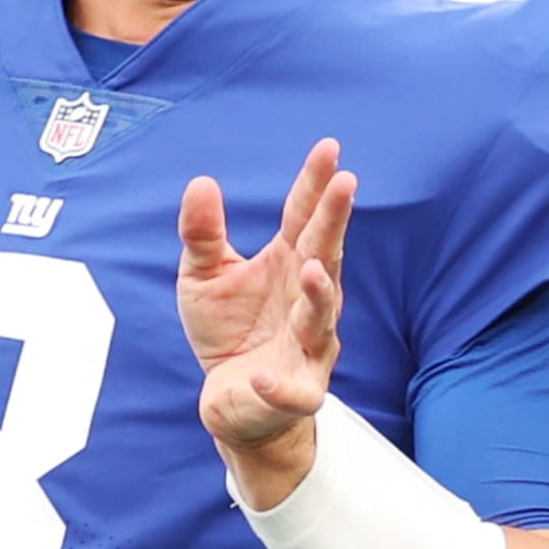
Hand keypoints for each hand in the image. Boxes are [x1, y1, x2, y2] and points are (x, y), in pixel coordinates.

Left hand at [177, 138, 355, 462]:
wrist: (232, 400)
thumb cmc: (228, 331)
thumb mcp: (203, 276)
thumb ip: (203, 233)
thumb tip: (203, 181)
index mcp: (287, 264)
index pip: (304, 217)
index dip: (316, 183)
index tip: (330, 148)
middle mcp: (306, 299)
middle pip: (324, 254)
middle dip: (335, 221)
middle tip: (346, 184)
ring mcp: (308, 346)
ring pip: (321, 318)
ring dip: (319, 294)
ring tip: (311, 268)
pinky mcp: (297, 391)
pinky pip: (294, 389)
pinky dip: (279, 384)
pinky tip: (261, 376)